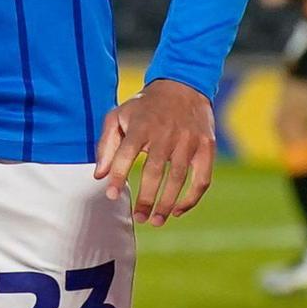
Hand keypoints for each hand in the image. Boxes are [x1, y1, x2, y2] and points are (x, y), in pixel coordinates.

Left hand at [93, 79, 215, 226]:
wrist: (182, 86)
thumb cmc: (145, 107)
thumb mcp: (119, 116)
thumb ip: (106, 146)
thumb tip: (100, 176)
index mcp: (141, 125)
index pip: (126, 154)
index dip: (118, 176)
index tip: (112, 196)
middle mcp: (166, 133)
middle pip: (154, 171)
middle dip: (146, 199)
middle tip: (139, 218)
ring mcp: (189, 140)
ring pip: (178, 179)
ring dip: (167, 204)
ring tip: (155, 221)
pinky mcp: (206, 146)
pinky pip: (202, 179)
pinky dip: (192, 198)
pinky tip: (179, 211)